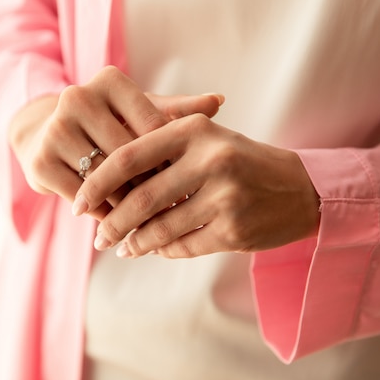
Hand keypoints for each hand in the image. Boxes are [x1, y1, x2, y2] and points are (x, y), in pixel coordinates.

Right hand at [8, 66, 223, 219]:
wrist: (45, 134)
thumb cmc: (107, 124)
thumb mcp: (139, 113)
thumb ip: (177, 111)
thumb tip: (220, 100)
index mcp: (108, 80)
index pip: (153, 127)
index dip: (173, 158)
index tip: (191, 181)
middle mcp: (77, 97)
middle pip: (130, 154)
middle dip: (154, 184)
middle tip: (177, 208)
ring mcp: (55, 129)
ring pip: (108, 179)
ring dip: (131, 204)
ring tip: (153, 219)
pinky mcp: (40, 162)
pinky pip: (85, 198)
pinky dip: (105, 213)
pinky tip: (120, 221)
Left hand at [73, 113, 320, 256]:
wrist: (301, 188)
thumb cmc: (240, 160)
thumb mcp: (205, 138)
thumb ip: (159, 148)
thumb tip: (104, 179)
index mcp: (194, 129)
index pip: (129, 157)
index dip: (97, 183)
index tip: (78, 203)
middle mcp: (210, 159)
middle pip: (140, 199)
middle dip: (111, 223)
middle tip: (97, 238)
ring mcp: (225, 196)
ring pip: (160, 228)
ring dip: (135, 242)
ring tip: (121, 248)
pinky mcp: (235, 229)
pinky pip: (184, 246)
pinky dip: (164, 250)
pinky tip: (153, 250)